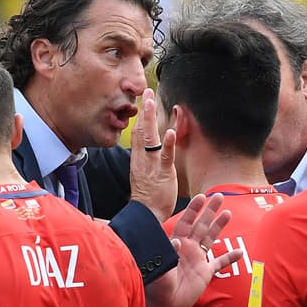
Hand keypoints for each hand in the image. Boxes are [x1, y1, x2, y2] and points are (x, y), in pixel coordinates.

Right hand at [128, 89, 177, 222]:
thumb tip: (147, 151)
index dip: (140, 116)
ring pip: (150, 138)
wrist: (146, 214)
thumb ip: (145, 161)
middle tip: (146, 92)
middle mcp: (142, 159)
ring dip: (150, 119)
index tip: (143, 100)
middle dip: (144, 111)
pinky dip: (167, 143)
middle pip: (141, 130)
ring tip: (151, 102)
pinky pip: (165, 156)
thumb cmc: (147, 197)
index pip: (137, 133)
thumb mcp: (143, 175)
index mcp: (138, 159)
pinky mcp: (163, 173)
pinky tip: (170, 131)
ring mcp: (152, 165)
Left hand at [144, 193, 242, 306]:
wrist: (164, 304)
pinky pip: (220, 263)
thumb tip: (177, 242)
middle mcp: (188, 248)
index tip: (201, 197)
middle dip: (209, 211)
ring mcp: (197, 259)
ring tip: (228, 213)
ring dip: (219, 226)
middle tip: (219, 196)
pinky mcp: (205, 273)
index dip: (194, 210)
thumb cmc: (157, 285)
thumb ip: (168, 254)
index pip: (186, 222)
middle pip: (201, 225)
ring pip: (210, 238)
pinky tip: (239, 252)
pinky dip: (229, 258)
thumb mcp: (161, 267)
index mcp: (176, 244)